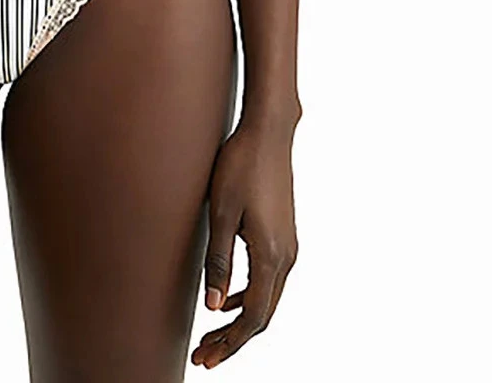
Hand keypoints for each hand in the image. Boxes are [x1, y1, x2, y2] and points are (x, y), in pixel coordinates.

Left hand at [191, 116, 298, 368]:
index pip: (254, 317)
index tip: (204, 358)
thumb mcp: (221, 212)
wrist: (268, 133)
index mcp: (272, 256)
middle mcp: (287, 257)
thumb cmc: (240, 166)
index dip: (230, 343)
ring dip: (240, 320)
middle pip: (262, 315)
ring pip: (267, 299)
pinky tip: (226, 297)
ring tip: (211, 335)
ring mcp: (288, 246)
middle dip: (233, 340)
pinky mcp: (283, 235)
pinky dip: (248, 297)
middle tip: (203, 356)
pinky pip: (268, 280)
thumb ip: (218, 260)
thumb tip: (212, 306)